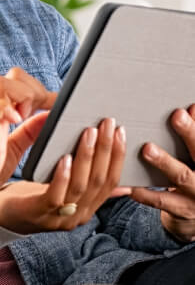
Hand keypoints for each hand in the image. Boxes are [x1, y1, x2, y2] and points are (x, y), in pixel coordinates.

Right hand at [0, 67, 56, 221]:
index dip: (40, 89)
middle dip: (34, 89)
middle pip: (12, 76)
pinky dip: (6, 109)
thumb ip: (29, 131)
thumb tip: (50, 115)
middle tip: (45, 111)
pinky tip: (17, 120)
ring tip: (26, 118)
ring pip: (1, 83)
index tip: (59, 105)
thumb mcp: (14, 149)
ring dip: (22, 96)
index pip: (19, 83)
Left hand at [0, 117, 126, 233]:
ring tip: (89, 133)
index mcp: (87, 207)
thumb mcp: (63, 186)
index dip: (118, 156)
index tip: (120, 130)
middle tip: (107, 124)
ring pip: (80, 185)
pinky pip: (55, 195)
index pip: (111, 181)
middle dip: (106, 150)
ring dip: (87, 157)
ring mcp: (60, 216)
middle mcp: (79, 214)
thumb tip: (116, 168)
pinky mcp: (39, 212)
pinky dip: (63, 175)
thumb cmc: (32, 195)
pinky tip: (65, 157)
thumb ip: (86, 179)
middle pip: (99, 181)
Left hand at [130, 104, 194, 242]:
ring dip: (165, 162)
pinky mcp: (181, 210)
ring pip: (182, 177)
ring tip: (148, 149)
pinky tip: (130, 184)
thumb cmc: (193, 178)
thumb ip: (193, 138)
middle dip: (190, 135)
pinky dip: (145, 192)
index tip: (191, 107)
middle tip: (177, 117)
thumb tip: (192, 108)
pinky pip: (162, 200)